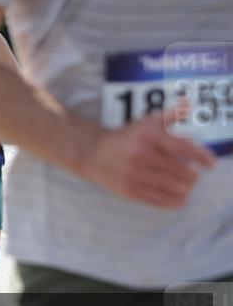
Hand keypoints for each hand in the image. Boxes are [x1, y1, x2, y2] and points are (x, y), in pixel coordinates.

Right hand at [76, 109, 215, 209]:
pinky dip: (175, 202)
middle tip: (193, 176)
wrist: (93, 154)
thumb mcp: (146, 123)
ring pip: (174, 187)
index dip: (202, 157)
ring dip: (186, 188)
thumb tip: (190, 104)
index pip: (183, 148)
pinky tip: (181, 199)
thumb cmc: (126, 138)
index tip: (212, 164)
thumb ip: (170, 114)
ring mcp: (135, 175)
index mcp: (148, 137)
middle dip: (193, 175)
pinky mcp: (130, 190)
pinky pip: (160, 200)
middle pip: (182, 171)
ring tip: (187, 185)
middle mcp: (141, 155)